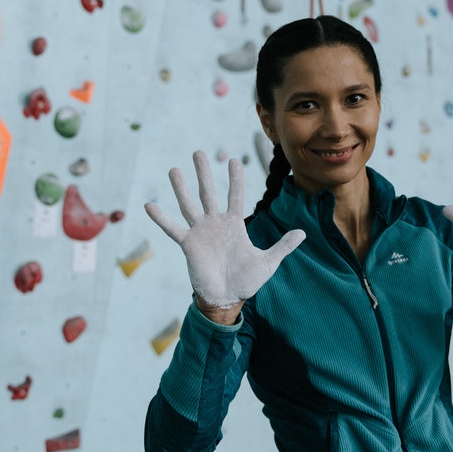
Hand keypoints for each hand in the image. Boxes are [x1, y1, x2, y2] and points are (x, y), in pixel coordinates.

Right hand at [145, 151, 304, 308]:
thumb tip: (303, 233)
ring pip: (189, 205)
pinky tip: (149, 205)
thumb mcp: (268, 262)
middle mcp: (215, 224)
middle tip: (198, 152)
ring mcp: (200, 233)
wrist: (227, 299)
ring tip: (174, 169)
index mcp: (234, 224)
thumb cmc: (247, 281)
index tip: (233, 161)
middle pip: (208, 193)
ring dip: (181, 188)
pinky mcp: (188, 245)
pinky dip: (161, 218)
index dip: (235, 179)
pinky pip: (172, 229)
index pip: (235, 196)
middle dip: (203, 173)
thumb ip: (283, 246)